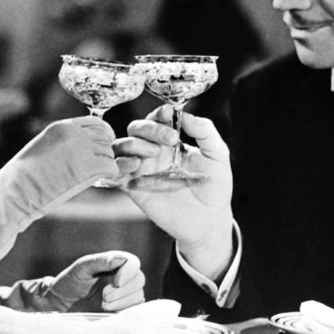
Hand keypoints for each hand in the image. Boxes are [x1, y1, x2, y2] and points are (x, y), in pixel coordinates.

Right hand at [0, 116, 125, 218]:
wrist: (17, 190)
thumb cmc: (25, 175)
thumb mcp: (44, 146)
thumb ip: (65, 142)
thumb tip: (82, 146)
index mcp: (63, 126)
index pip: (96, 123)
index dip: (103, 135)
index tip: (101, 148)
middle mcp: (75, 133)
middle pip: (106, 137)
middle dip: (105, 151)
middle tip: (100, 165)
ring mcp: (82, 148)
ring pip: (109, 153)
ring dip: (105, 165)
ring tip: (95, 176)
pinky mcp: (88, 167)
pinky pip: (111, 167)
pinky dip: (109, 175)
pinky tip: (99, 181)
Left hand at [48, 251, 145, 311]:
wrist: (61, 305)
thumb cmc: (69, 282)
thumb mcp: (81, 268)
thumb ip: (100, 261)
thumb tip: (120, 259)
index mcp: (114, 263)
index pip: (134, 263)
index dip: (129, 272)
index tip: (116, 282)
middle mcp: (122, 277)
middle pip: (139, 279)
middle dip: (123, 290)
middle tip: (104, 296)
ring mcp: (123, 294)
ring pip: (138, 296)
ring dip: (121, 302)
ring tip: (103, 305)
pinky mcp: (122, 309)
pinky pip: (133, 310)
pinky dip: (122, 311)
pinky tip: (107, 311)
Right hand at [113, 106, 234, 277]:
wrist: (209, 220)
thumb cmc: (214, 187)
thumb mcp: (217, 155)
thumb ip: (205, 132)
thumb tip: (186, 115)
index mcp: (171, 141)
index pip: (157, 119)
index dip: (160, 113)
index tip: (170, 113)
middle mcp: (154, 152)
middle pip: (136, 129)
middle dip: (150, 128)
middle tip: (170, 139)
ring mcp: (143, 170)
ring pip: (121, 147)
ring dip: (133, 144)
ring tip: (153, 153)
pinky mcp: (134, 188)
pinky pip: (115, 173)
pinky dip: (119, 165)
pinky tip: (136, 165)